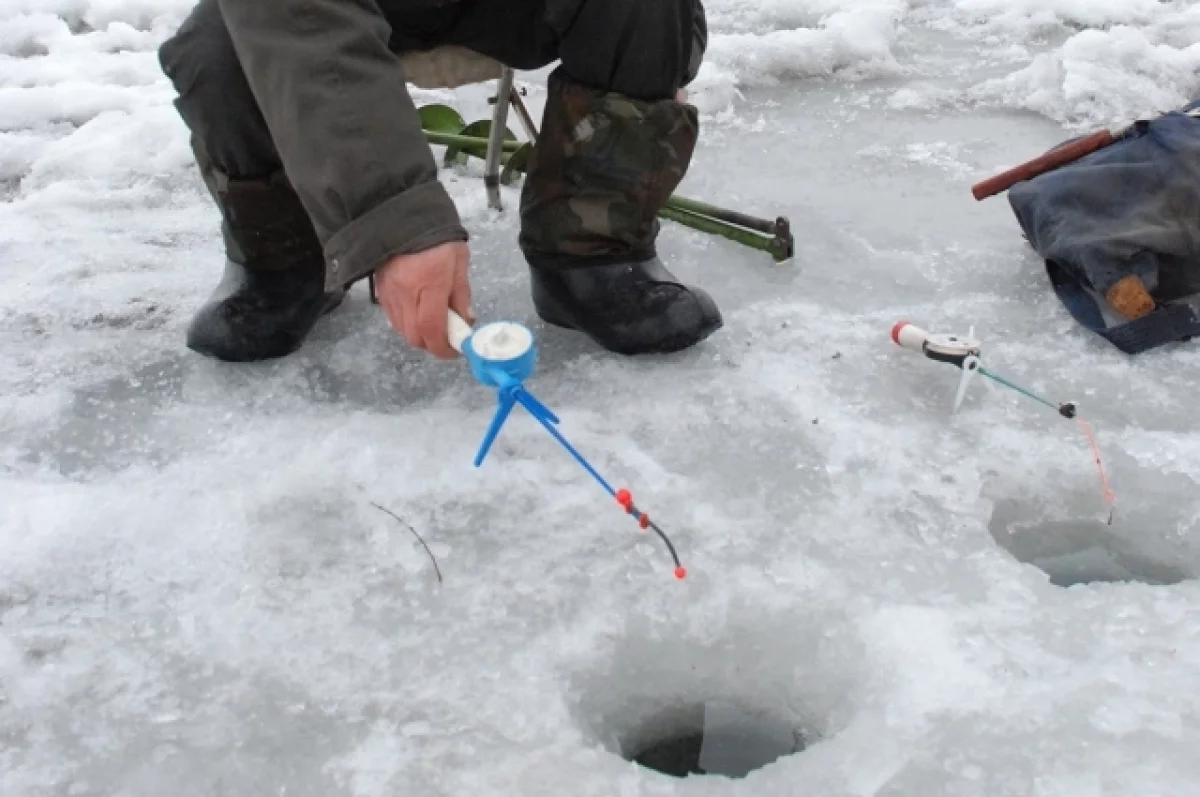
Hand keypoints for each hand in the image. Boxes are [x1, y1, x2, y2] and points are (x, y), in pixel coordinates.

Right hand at [373, 241, 472, 358]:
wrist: (402, 213)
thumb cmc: (438, 236)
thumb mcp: (459, 262)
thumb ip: (462, 294)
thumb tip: (466, 321)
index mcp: (430, 283)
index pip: (433, 330)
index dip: (444, 348)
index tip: (455, 350)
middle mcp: (406, 292)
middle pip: (415, 337)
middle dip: (432, 345)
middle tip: (446, 339)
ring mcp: (390, 292)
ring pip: (402, 330)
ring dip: (419, 335)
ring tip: (433, 324)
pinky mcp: (379, 290)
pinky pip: (392, 318)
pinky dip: (406, 323)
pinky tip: (417, 313)